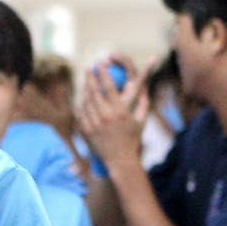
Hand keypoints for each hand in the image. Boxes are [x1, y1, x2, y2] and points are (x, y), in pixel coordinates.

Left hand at [78, 57, 150, 174]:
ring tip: (86, 83)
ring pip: (85, 101)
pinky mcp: (86, 131)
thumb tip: (145, 88)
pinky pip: (81, 113)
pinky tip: (83, 99)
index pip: (108, 87)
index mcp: (119, 111)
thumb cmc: (132, 139)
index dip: (103, 74)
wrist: (120, 160)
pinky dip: (81, 105)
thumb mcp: (141, 121)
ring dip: (85, 90)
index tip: (99, 65)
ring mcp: (94, 124)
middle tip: (88, 70)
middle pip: (93, 91)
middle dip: (89, 78)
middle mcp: (105, 116)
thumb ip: (144, 103)